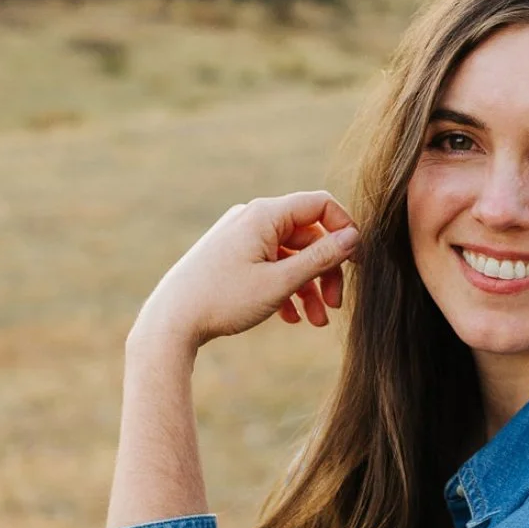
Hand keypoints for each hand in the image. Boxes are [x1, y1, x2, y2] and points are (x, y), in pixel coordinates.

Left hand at [130, 191, 361, 351]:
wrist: (170, 322)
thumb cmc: (223, 300)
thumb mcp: (280, 282)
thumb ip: (320, 258)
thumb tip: (353, 237)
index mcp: (264, 215)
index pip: (320, 205)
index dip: (345, 230)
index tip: (358, 263)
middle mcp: (252, 219)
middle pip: (308, 235)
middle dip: (326, 271)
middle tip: (336, 305)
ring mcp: (241, 237)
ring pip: (291, 255)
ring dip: (309, 286)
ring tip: (316, 321)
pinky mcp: (232, 256)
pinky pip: (271, 265)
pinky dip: (286, 288)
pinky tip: (291, 318)